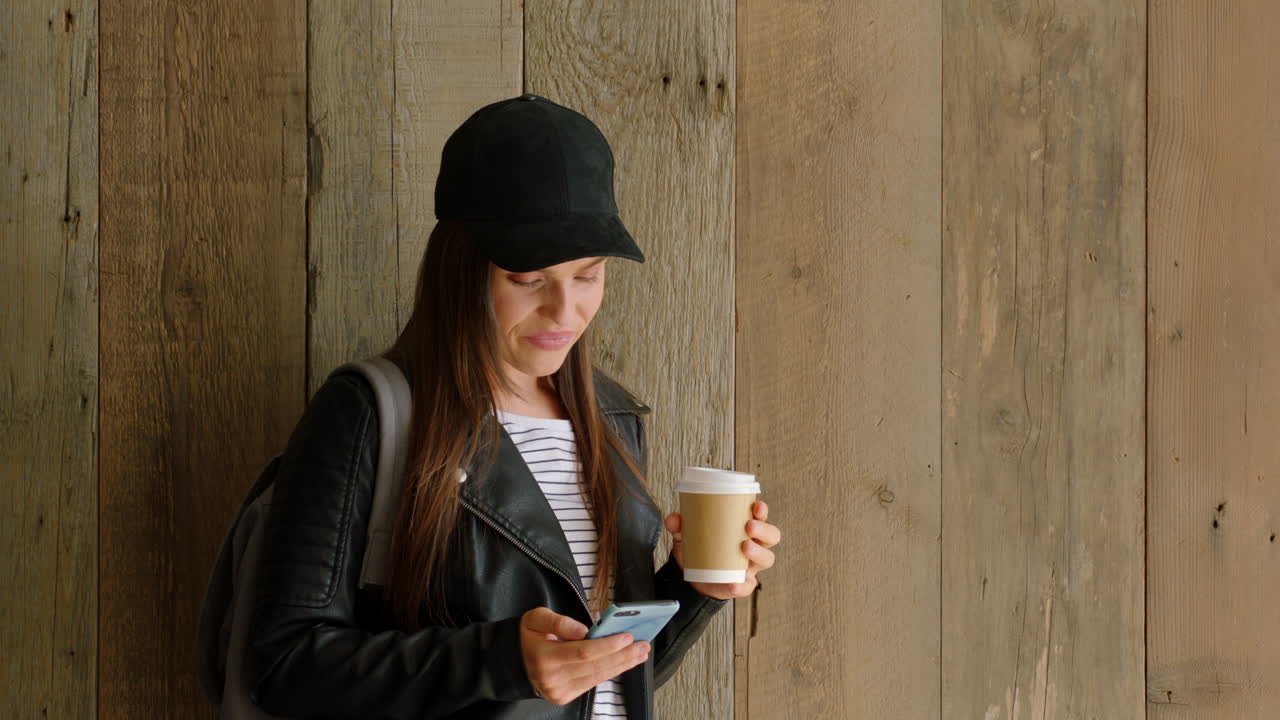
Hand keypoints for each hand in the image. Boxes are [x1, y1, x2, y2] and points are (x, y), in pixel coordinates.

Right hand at [519, 607, 649, 704]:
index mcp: (544, 657)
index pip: (583, 652)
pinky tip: (624, 662)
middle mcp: (552, 678)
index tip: (627, 636)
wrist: (514, 661)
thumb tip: (584, 629)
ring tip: (640, 653)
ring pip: (597, 677)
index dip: (607, 645)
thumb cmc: (529, 636)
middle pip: (595, 667)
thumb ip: (559, 621)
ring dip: (622, 665)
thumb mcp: (536, 618)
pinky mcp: (565, 696)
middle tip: (643, 645)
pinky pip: (593, 683)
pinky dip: (611, 671)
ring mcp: (559, 691)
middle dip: (622, 656)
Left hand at [665, 500, 779, 599]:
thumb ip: (680, 526)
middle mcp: (753, 546)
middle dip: (764, 530)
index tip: (757, 506)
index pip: (760, 517)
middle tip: (749, 526)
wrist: (693, 577)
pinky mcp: (742, 584)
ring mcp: (750, 566)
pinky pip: (747, 586)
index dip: (762, 511)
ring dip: (758, 553)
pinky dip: (742, 585)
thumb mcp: (688, 535)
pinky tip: (734, 583)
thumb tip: (673, 519)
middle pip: (771, 537)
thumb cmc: (699, 549)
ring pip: (767, 559)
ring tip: (745, 548)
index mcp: (743, 529)